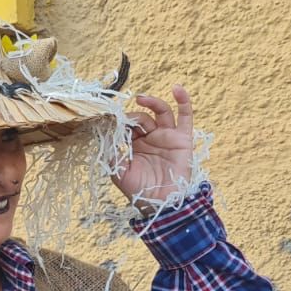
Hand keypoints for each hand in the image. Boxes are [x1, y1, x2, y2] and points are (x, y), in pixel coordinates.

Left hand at [114, 86, 195, 204]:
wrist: (160, 202)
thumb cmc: (138, 189)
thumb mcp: (118, 171)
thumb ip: (111, 153)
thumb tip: (104, 135)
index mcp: (134, 145)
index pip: (127, 126)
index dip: (120, 121)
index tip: (110, 120)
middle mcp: (151, 138)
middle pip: (142, 118)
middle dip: (133, 116)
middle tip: (124, 120)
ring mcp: (167, 136)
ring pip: (161, 112)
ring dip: (151, 102)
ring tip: (140, 98)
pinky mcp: (182, 138)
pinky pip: (185, 116)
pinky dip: (183, 101)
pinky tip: (176, 89)